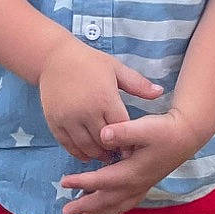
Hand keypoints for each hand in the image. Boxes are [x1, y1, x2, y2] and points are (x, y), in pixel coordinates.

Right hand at [38, 42, 162, 161]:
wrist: (54, 57)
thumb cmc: (89, 62)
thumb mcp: (116, 69)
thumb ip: (138, 84)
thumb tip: (160, 92)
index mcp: (105, 98)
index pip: (122, 129)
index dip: (129, 141)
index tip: (134, 148)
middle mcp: (86, 111)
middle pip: (104, 142)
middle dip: (113, 151)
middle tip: (120, 156)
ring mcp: (68, 118)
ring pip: (86, 147)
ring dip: (97, 154)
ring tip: (105, 156)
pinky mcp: (54, 122)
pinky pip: (68, 145)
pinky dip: (78, 153)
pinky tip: (86, 154)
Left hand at [59, 109, 201, 213]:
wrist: (186, 136)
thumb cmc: (164, 130)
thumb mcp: (144, 127)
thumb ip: (123, 131)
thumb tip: (102, 136)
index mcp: (131, 173)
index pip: (101, 181)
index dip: (81, 183)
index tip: (63, 182)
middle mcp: (135, 185)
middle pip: (106, 200)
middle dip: (85, 207)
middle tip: (65, 212)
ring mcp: (142, 187)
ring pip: (116, 206)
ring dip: (98, 212)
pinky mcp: (145, 184)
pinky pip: (126, 204)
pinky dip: (113, 210)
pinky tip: (107, 211)